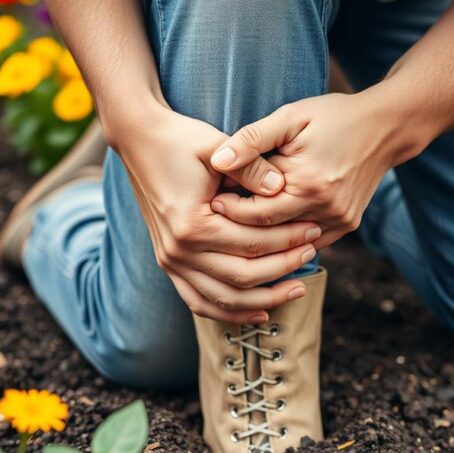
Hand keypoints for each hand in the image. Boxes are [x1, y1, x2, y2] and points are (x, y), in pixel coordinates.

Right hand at [104, 105, 321, 323]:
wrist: (139, 140)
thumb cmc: (180, 139)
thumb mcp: (217, 145)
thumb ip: (251, 168)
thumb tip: (282, 187)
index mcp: (191, 224)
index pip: (251, 244)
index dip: (287, 240)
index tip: (314, 230)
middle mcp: (177, 250)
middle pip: (242, 276)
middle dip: (282, 269)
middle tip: (312, 254)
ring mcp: (170, 261)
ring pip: (223, 299)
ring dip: (263, 300)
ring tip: (296, 289)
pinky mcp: (168, 264)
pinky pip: (199, 301)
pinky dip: (229, 312)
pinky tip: (260, 311)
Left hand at [208, 92, 425, 248]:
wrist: (386, 128)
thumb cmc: (333, 117)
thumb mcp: (290, 117)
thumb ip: (252, 140)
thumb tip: (216, 161)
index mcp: (309, 183)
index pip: (257, 212)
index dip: (230, 208)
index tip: (209, 200)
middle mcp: (327, 209)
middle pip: (271, 233)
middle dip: (241, 226)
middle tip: (215, 218)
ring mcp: (340, 221)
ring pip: (290, 244)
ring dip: (263, 238)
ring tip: (236, 227)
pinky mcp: (347, 225)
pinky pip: (308, 243)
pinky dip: (287, 240)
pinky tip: (266, 232)